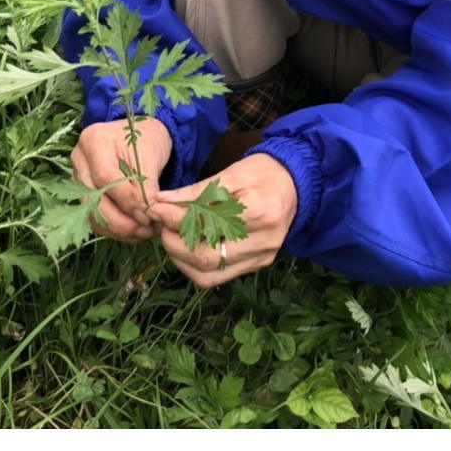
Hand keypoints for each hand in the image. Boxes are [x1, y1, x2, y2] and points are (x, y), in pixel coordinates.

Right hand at [70, 117, 171, 242]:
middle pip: (92, 199)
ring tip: (145, 232)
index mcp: (94, 140)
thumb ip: (145, 185)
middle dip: (122, 221)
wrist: (141, 137)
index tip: (149, 214)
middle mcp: (79, 158)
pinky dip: (115, 230)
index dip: (126, 200)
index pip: (105, 177)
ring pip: (91, 213)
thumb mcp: (151, 155)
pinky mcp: (82, 193)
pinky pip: (94, 219)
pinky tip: (135, 232)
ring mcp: (77, 177)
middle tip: (148, 229)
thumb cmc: (147, 140)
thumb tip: (145, 215)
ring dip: (118, 230)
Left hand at [149, 153, 297, 286]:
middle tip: (161, 225)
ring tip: (172, 236)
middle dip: (174, 243)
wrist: (295, 183)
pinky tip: (187, 247)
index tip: (155, 208)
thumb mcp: (228, 174)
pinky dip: (195, 265)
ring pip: (208, 275)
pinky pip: (218, 276)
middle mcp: (264, 243)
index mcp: (258, 213)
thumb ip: (194, 192)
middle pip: (206, 258)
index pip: (206, 226)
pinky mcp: (257, 265)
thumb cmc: (261, 173)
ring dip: (181, 258)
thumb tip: (159, 202)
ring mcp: (262, 258)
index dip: (174, 219)